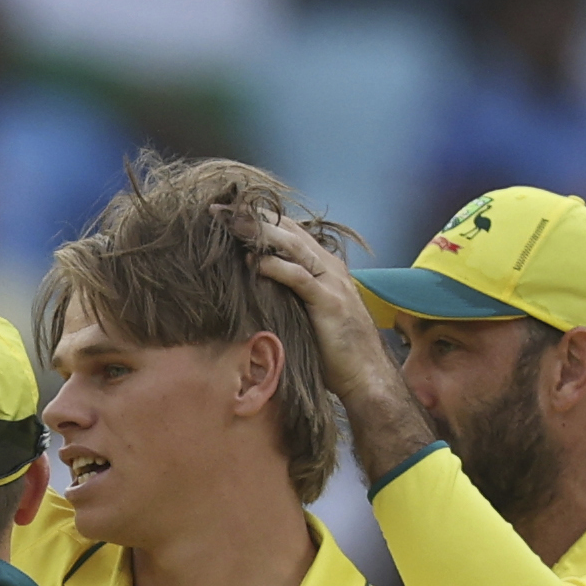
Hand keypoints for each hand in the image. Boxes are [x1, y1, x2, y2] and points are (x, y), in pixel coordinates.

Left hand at [242, 212, 437, 481]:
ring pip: (294, 247)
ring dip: (261, 233)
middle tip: (219, 209)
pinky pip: (300, 278)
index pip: (289, 233)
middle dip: (253, 218)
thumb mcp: (307, 316)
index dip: (259, 221)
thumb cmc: (334, 352)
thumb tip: (253, 292)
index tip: (227, 213)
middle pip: (288, 232)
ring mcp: (332, 283)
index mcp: (324, 268)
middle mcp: (330, 268)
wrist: (366, 375)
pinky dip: (277, 267)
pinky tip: (254, 262)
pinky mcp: (330, 302)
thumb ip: (288, 298)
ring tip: (231, 223)